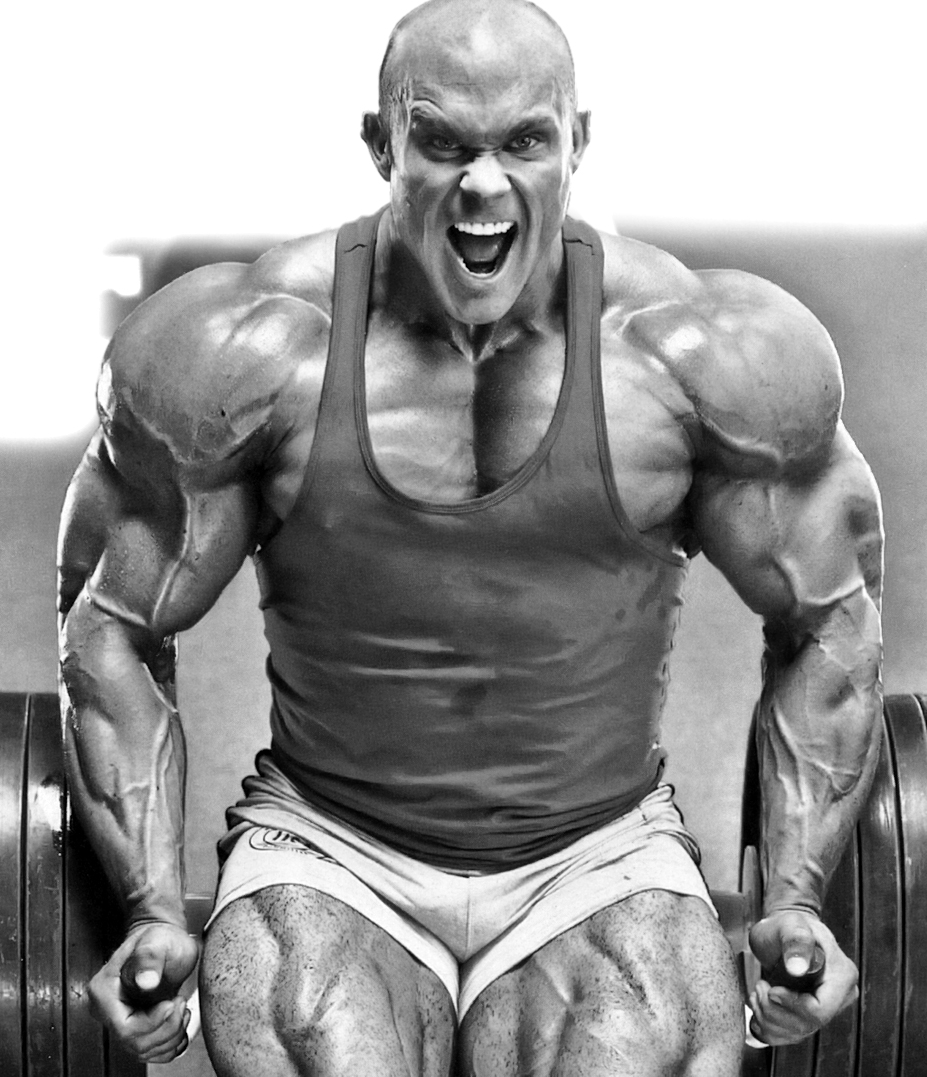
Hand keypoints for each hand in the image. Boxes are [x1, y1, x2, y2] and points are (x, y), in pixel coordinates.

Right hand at [89, 921, 199, 1063]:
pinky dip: (171, 1044)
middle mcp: (108, 1010)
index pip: (124, 1026)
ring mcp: (121, 1020)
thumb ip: (149, 958)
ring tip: (182, 1008)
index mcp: (104, 990)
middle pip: (134, 1042)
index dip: (152, 1022)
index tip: (172, 1003)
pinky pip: (151, 1052)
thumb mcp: (157, 940)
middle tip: (180, 1003)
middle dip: (166, 1028)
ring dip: (171, 1036)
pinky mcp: (136, 1028)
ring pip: (144, 1050)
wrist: (165, 942)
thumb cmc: (159, 937)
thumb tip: (145, 981)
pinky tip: (180, 1024)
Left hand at [747, 909, 857, 1045]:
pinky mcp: (809, 1017)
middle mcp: (839, 998)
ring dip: (767, 1017)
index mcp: (842, 977)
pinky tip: (760, 1005)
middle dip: (775, 1010)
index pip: (820, 1010)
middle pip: (807, 1025)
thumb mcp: (790, 924)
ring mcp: (825, 1010)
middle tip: (760, 986)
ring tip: (759, 991)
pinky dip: (767, 1026)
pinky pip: (787, 1036)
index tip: (771, 989)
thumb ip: (795, 941)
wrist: (782, 934)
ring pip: (795, 1033)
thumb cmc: (787, 926)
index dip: (792, 1005)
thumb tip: (798, 967)